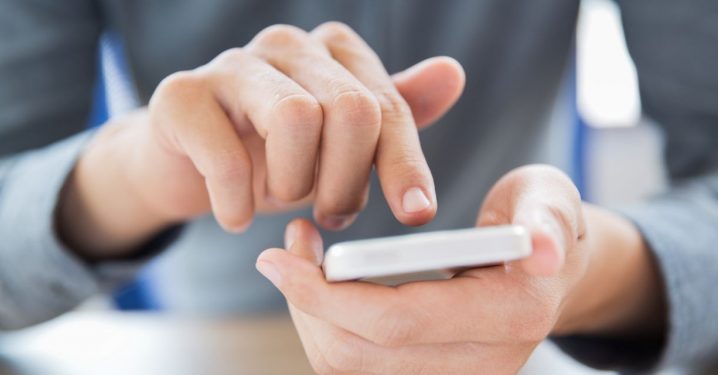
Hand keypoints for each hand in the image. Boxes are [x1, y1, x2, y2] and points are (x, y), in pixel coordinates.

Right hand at [58, 22, 464, 257]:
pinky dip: (238, 202)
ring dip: (295, 184)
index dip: (406, 164)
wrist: (189, 167)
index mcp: (334, 52)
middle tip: (332, 216)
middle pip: (351, 110)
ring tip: (283, 201)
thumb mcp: (343, 147)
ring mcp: (232, 64)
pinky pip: (227, 157)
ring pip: (296, 119)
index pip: (388, 106)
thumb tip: (453, 73)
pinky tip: (237, 216)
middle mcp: (288, 44)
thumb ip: (392, 117)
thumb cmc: (275, 155)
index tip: (416, 213)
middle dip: (347, 180)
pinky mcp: (182, 95)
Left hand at [257, 165, 664, 373]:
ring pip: (348, 364)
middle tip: (287, 245)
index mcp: (510, 317)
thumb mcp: (550, 201)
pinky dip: (327, 323)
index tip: (278, 256)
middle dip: (306, 301)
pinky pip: (357, 362)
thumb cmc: (541, 219)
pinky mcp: (432, 373)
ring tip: (301, 254)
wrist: (550, 264)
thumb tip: (543, 250)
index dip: (328, 294)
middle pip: (358, 354)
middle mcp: (483, 363)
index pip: (396, 322)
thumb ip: (547, 220)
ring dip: (310, 311)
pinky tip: (322, 282)